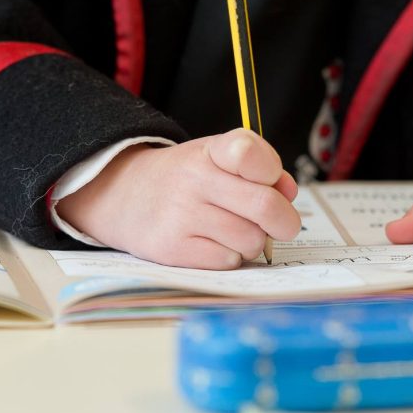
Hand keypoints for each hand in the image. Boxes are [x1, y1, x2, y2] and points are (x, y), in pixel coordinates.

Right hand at [56, 128, 300, 268]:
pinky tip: (213, 244)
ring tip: (234, 232)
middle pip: (266, 207)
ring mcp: (181, 215)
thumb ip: (260, 171)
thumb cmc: (187, 179)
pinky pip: (227, 261)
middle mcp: (194, 179)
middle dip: (285, 222)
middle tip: (282, 225)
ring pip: (250, 241)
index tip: (272, 182)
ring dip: (252, 242)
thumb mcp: (219, 160)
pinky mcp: (171, 248)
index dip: (273, 172)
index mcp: (211, 151)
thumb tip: (288, 193)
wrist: (124, 195)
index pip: (250, 153)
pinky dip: (229, 257)